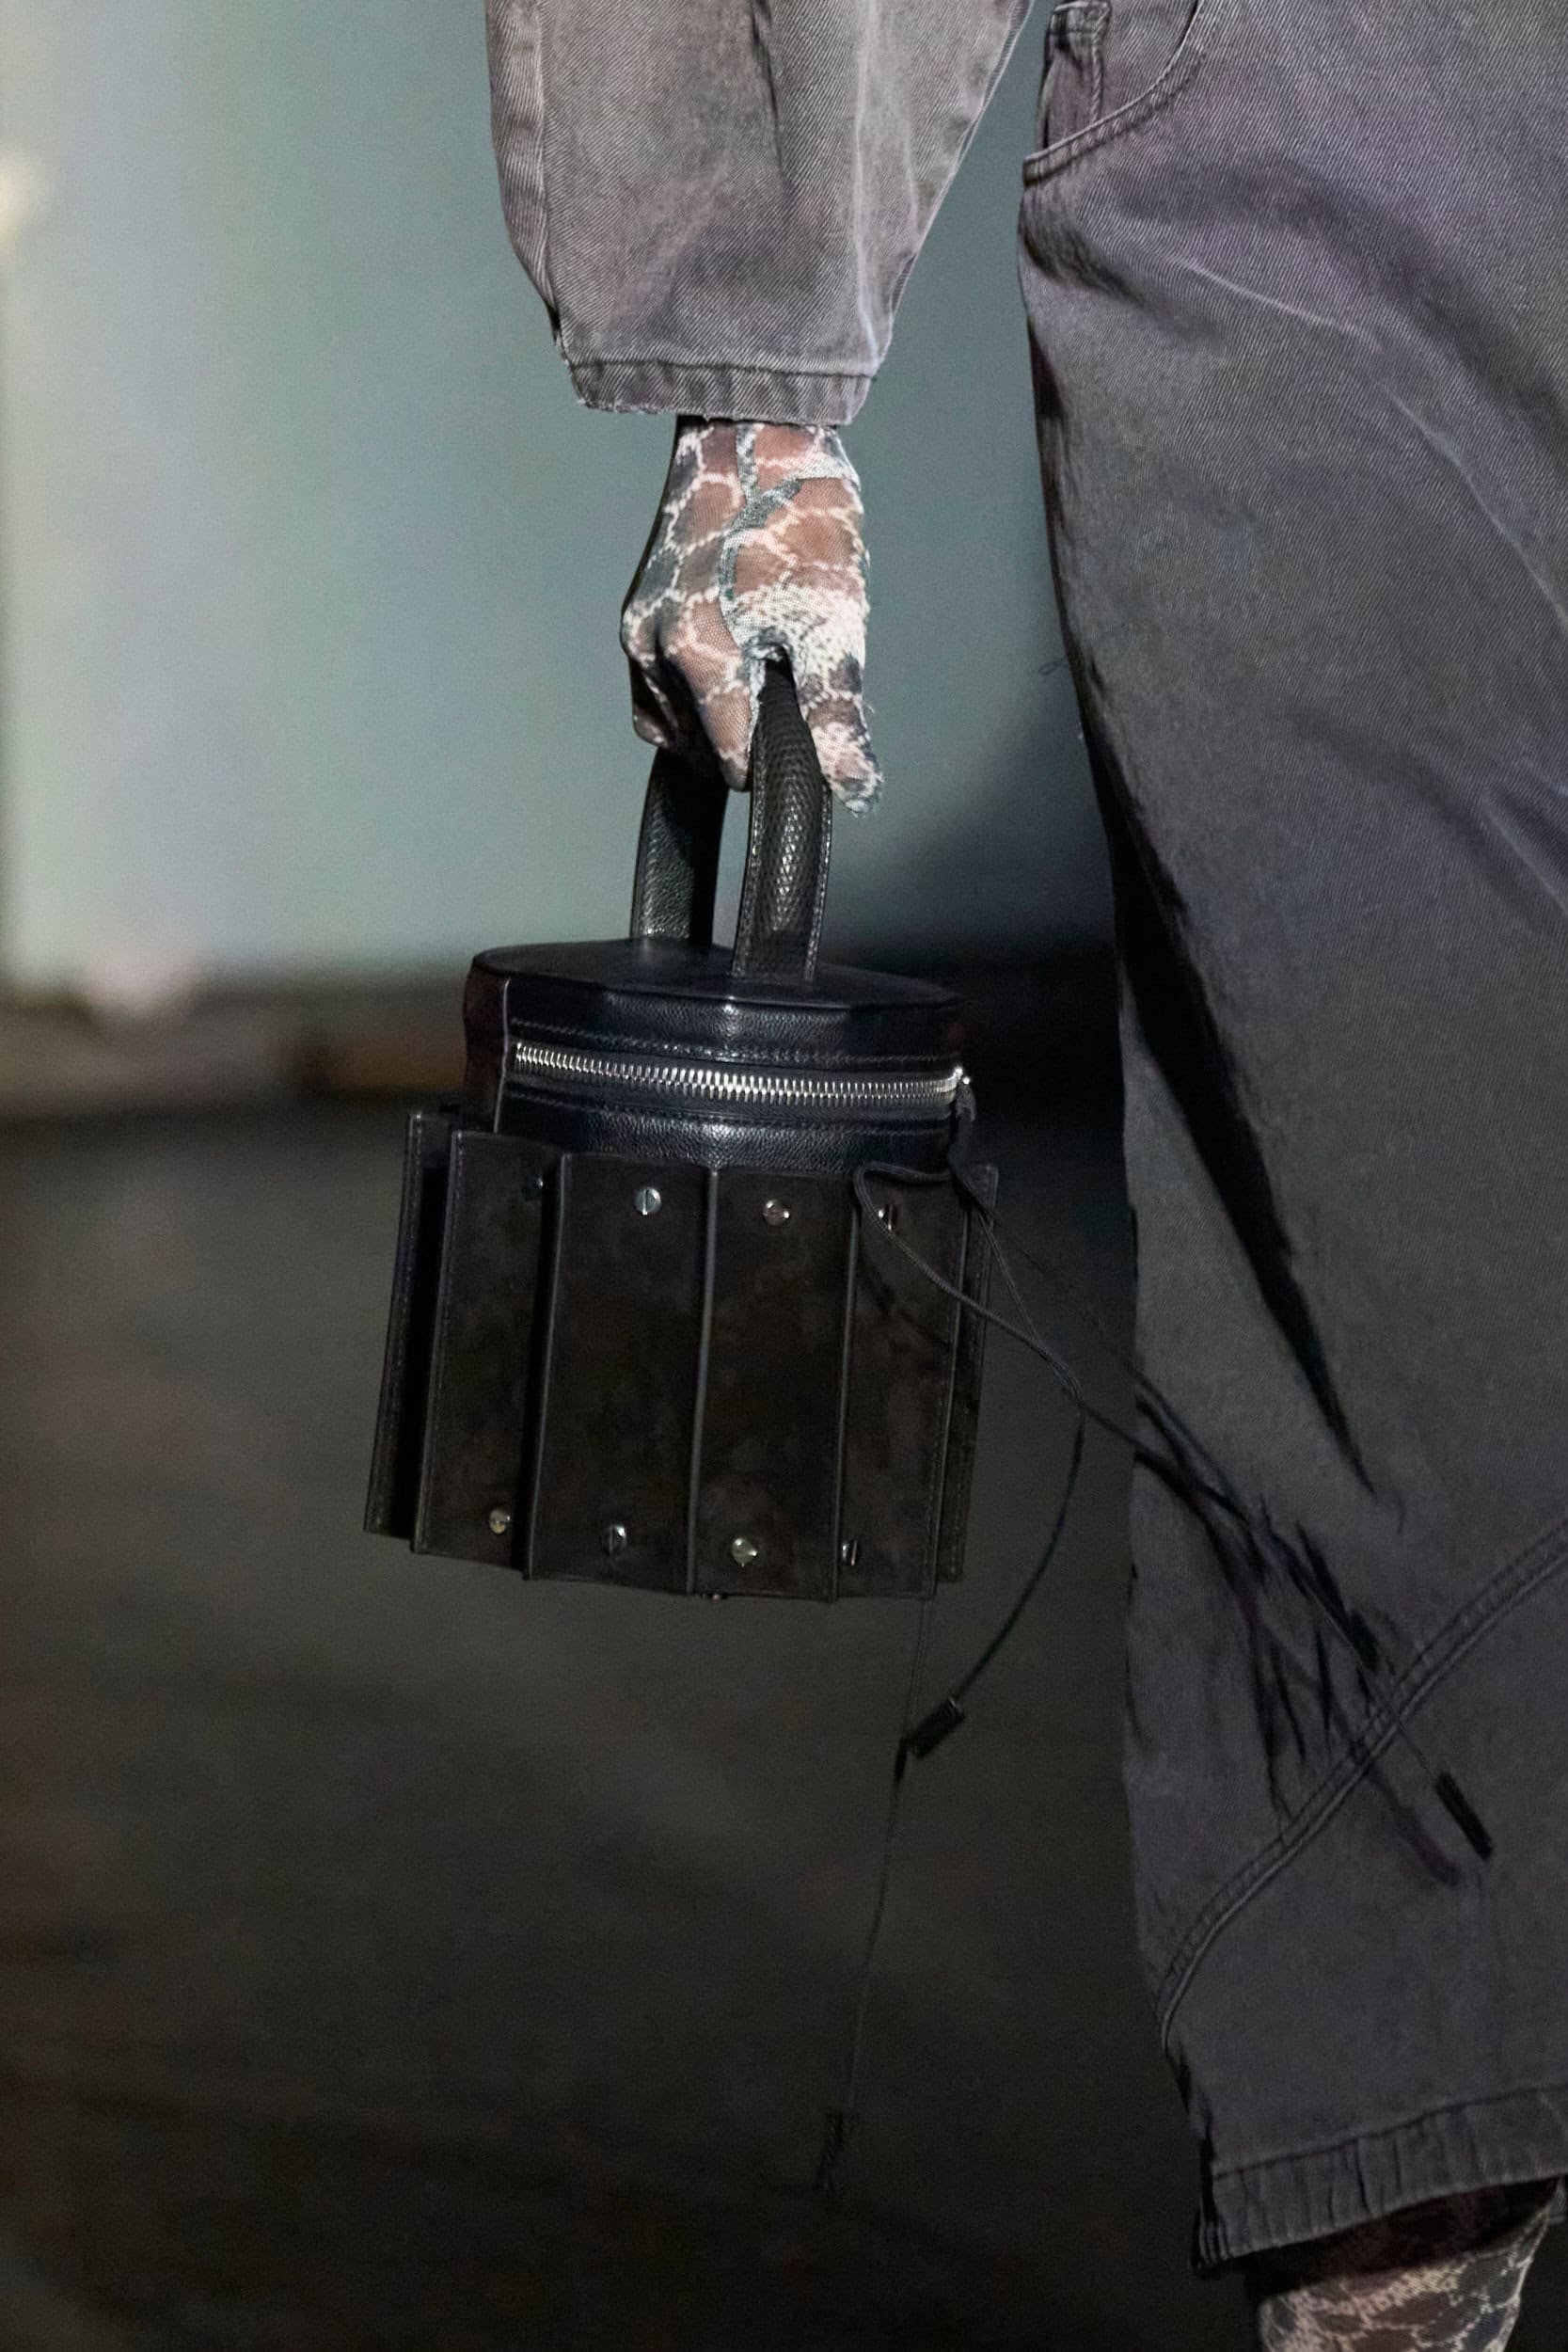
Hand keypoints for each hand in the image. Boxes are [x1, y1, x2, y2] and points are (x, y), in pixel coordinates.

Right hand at [620, 417, 882, 810]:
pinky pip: (656, 694)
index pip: (733, 764)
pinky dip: (697, 701)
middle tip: (797, 682)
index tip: (814, 729)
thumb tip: (851, 786)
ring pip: (675, 729)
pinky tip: (737, 668)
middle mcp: (651, 651)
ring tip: (770, 669)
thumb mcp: (832, 620)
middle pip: (701, 752)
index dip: (781, 762)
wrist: (753, 431)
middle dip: (751, 738)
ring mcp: (637, 634)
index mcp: (696, 655)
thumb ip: (835, 714)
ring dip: (722, 723)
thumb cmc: (796, 513)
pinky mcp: (636, 618)